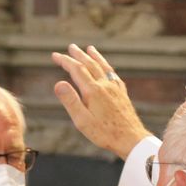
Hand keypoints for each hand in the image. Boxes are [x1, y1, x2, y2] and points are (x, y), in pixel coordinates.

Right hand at [51, 44, 151, 159]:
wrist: (130, 139)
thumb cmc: (104, 133)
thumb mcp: (82, 121)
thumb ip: (70, 101)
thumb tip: (58, 83)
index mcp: (93, 91)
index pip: (76, 70)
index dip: (65, 61)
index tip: (55, 55)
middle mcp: (105, 85)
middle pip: (90, 64)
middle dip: (79, 55)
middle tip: (71, 47)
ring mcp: (115, 88)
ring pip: (103, 67)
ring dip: (95, 56)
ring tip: (90, 49)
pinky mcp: (122, 93)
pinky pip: (113, 74)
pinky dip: (106, 66)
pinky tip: (107, 68)